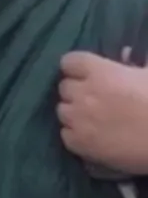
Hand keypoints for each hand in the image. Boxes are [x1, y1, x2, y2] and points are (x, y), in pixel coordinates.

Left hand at [58, 48, 147, 174]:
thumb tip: (125, 53)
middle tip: (95, 98)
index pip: (70, 61)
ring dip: (74, 112)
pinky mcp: (79, 144)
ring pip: (62, 110)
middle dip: (77, 90)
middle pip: (64, 87)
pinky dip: (75, 134)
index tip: (88, 74)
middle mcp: (84, 94)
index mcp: (102, 73)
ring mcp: (79, 120)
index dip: (77, 68)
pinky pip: (65, 134)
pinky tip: (92, 136)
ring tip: (93, 119)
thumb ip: (135, 64)